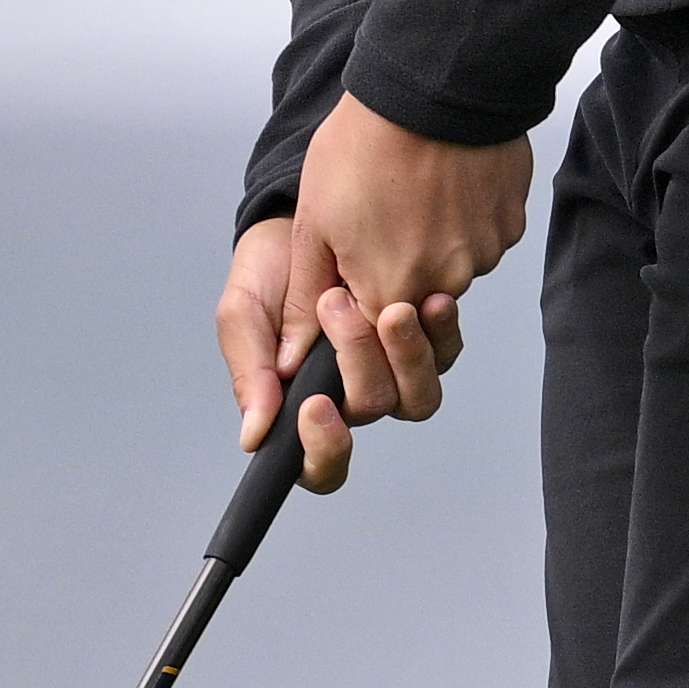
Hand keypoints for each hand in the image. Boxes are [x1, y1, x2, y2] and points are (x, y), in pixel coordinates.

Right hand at [218, 216, 456, 489]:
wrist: (302, 222)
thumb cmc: (268, 274)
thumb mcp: (244, 316)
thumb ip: (252, 374)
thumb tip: (254, 436)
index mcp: (303, 407)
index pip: (320, 465)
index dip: (325, 452)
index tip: (315, 407)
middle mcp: (352, 398)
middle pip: (373, 412)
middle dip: (359, 363)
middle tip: (334, 305)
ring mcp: (391, 372)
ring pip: (418, 396)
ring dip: (408, 356)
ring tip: (395, 310)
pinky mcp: (421, 341)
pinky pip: (444, 353)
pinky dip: (440, 330)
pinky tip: (431, 301)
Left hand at [292, 95, 534, 321]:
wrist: (433, 85)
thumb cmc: (364, 146)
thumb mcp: (314, 222)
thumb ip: (306, 296)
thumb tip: (289, 357)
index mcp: (390, 295)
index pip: (374, 332)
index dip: (356, 296)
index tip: (350, 256)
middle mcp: (444, 287)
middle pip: (415, 299)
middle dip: (394, 267)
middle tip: (379, 213)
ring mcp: (483, 255)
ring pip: (451, 266)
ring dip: (431, 241)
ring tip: (411, 190)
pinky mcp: (510, 224)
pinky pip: (481, 236)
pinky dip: (463, 218)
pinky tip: (445, 181)